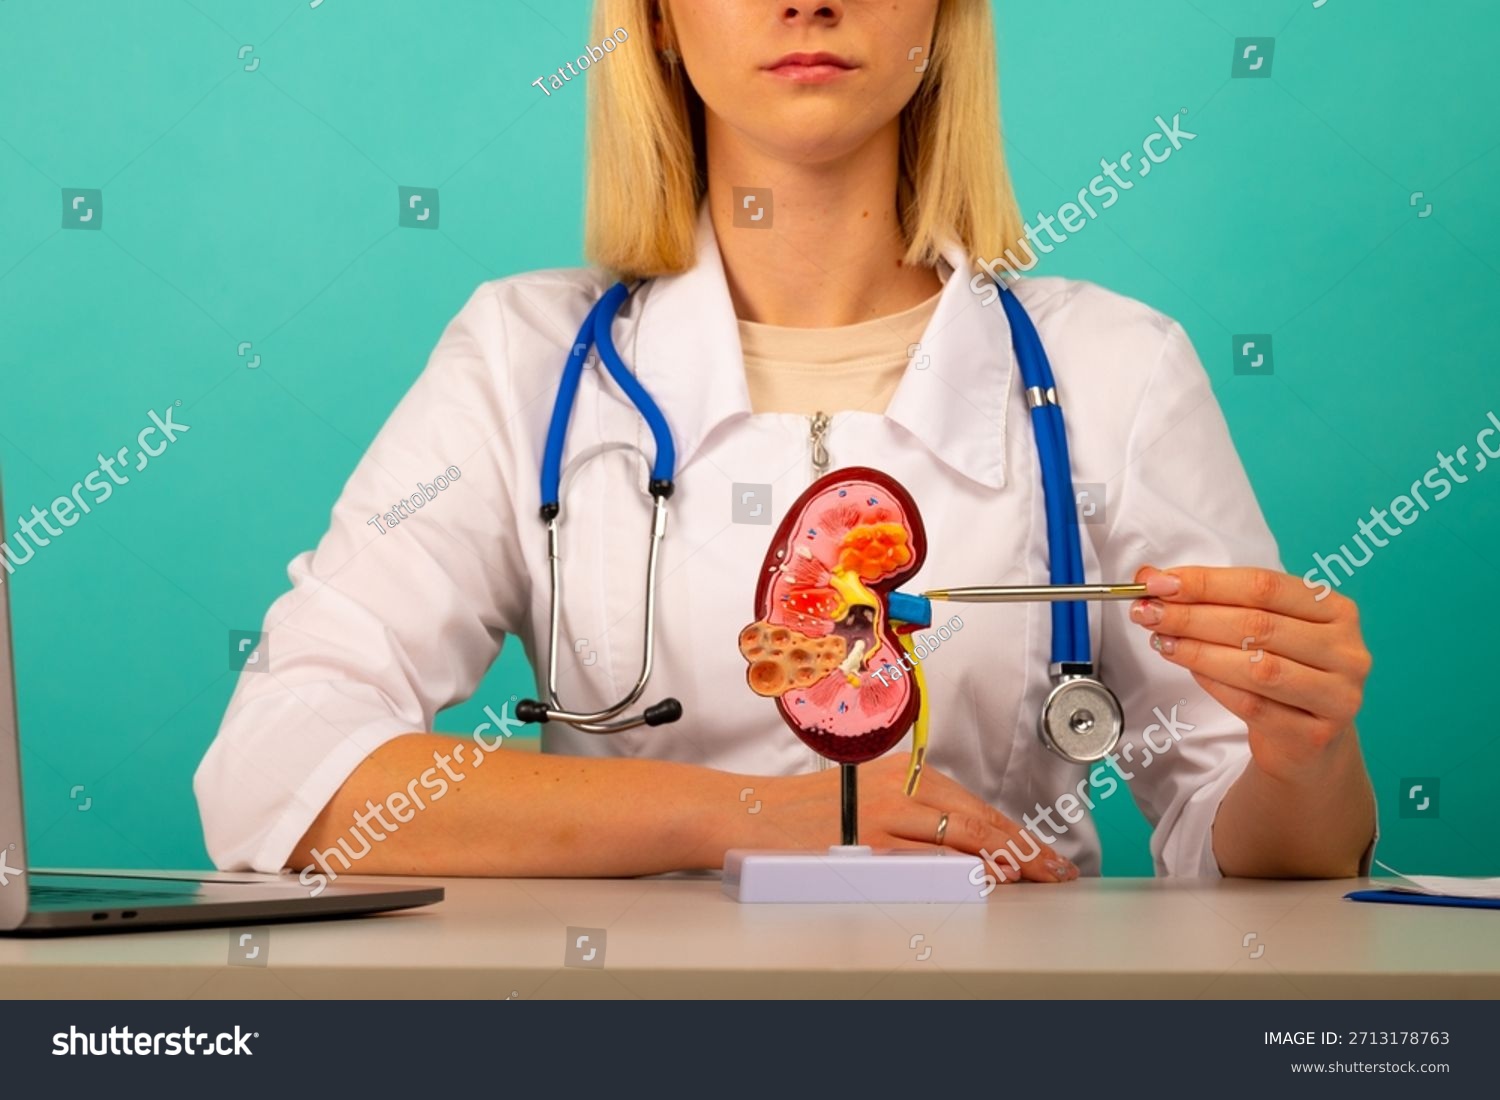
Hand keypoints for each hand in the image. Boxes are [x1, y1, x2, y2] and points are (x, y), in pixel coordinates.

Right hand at [744, 753, 1078, 882]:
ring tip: (1034, 878)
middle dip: (1024, 848)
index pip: (975, 805)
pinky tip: (985, 881)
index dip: (1016, 832)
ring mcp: (883, 813)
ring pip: (961, 835)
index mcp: (903, 774)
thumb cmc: (802, 813)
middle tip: (1056, 871)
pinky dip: (960, 868)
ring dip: (1004, 858)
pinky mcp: (867, 840)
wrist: (748, 813)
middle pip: (978, 818)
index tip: (1045, 855)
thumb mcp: (866, 799)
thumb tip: (966, 848)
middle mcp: (898, 787)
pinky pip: (925, 855)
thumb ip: (911, 816)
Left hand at [1128, 565, 1371, 781]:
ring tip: (1161, 641)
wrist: (1308, 743)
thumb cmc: (1283, 672)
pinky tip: (1190, 671)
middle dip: (1192, 616)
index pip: (1264, 585)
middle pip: (1258, 624)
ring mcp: (1337, 695)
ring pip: (1256, 666)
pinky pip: (1253, 705)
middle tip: (1147, 612)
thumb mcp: (1260, 627)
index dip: (1206, 582)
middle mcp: (1346, 650)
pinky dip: (1214, 685)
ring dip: (1198, 651)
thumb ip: (1214, 599)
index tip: (1158, 583)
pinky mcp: (1314, 735)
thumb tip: (1151, 577)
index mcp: (1336, 610)